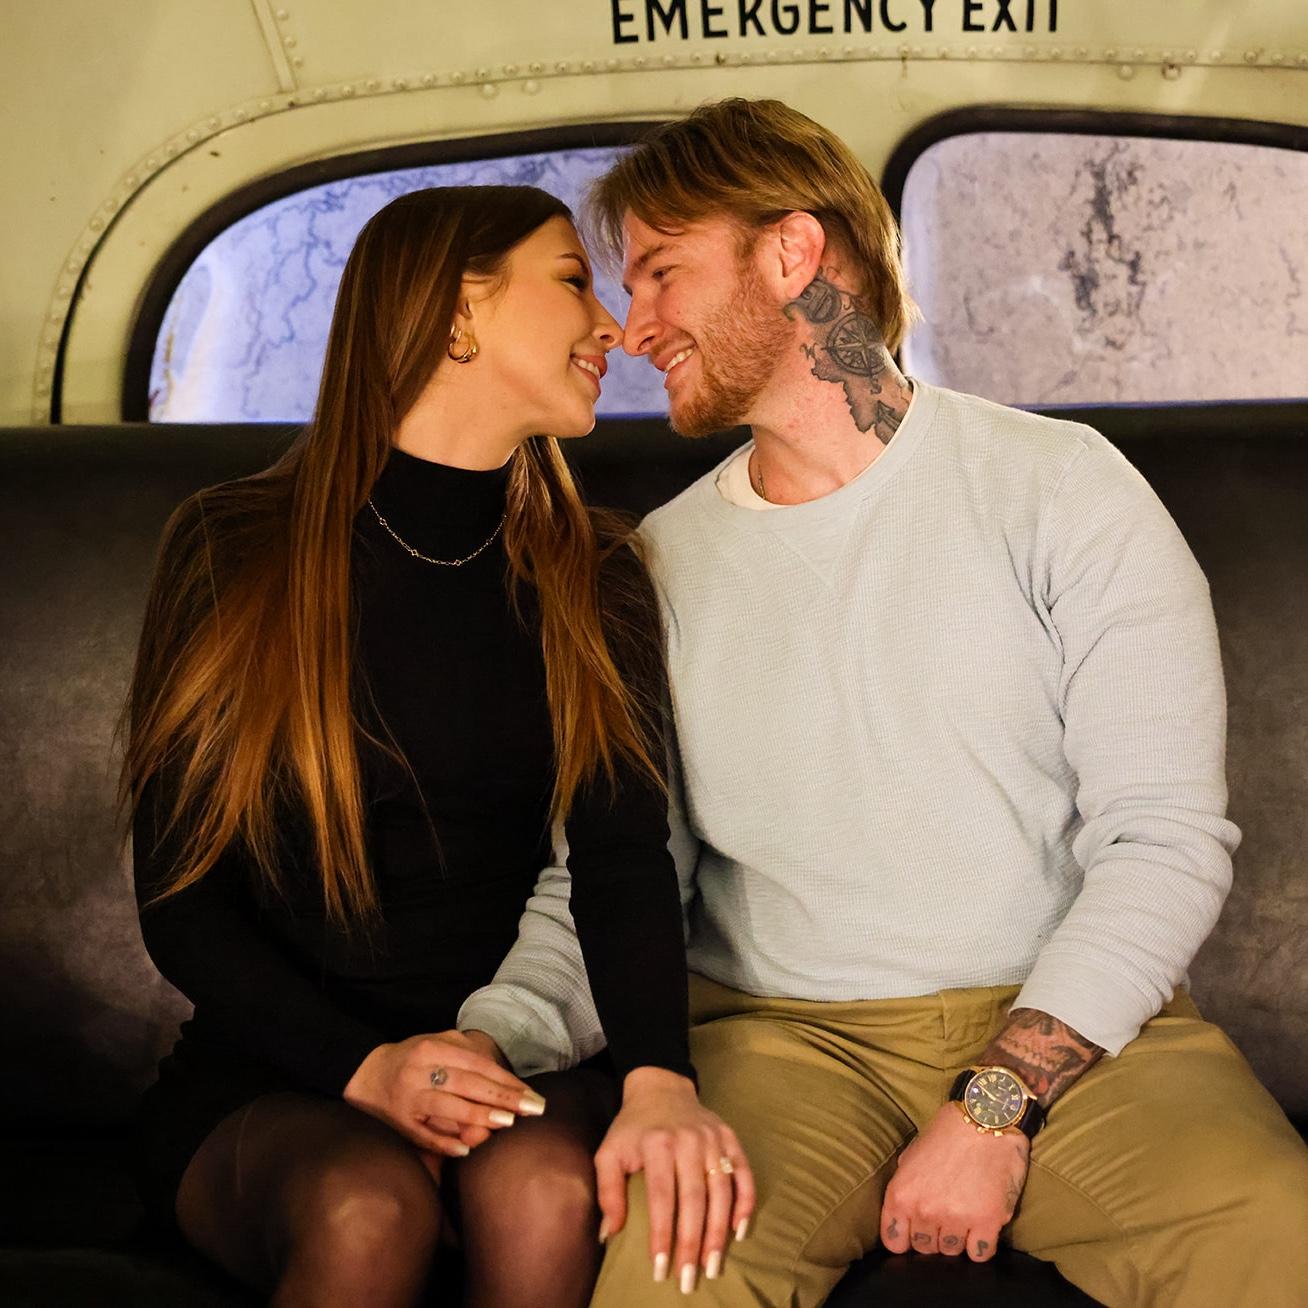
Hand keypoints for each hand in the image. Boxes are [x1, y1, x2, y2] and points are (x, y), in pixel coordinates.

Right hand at [343, 1029, 544, 1158]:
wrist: (365, 1075)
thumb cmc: (413, 1060)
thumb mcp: (437, 1044)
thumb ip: (467, 1055)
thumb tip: (502, 1077)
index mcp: (433, 1048)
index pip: (478, 1065)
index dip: (507, 1080)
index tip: (531, 1095)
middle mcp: (420, 1071)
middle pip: (467, 1084)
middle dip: (502, 1097)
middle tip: (532, 1109)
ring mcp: (408, 1098)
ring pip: (447, 1107)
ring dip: (479, 1116)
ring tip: (507, 1123)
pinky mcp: (398, 1123)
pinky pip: (424, 1135)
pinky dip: (445, 1143)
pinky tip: (466, 1151)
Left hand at [594, 1067, 755, 1292]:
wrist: (661, 1087)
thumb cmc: (632, 1128)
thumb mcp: (609, 1152)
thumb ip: (608, 1191)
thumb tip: (609, 1233)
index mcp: (657, 1143)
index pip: (661, 1197)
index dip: (662, 1234)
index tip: (660, 1268)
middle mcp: (688, 1139)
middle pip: (694, 1198)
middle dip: (692, 1242)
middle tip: (689, 1278)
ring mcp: (713, 1138)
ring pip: (722, 1190)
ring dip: (719, 1231)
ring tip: (713, 1265)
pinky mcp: (729, 1136)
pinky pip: (743, 1172)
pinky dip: (745, 1202)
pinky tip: (739, 1231)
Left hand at [880, 1103, 1029, 1261]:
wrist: (986, 1119)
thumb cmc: (947, 1132)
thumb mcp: (911, 1155)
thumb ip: (905, 1187)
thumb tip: (903, 1214)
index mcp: (902, 1194)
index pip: (894, 1242)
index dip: (905, 1238)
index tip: (915, 1231)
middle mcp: (925, 1210)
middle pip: (924, 1248)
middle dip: (933, 1235)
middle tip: (945, 1215)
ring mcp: (956, 1219)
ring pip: (951, 1252)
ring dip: (957, 1239)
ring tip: (964, 1216)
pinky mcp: (987, 1222)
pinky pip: (979, 1254)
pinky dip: (981, 1245)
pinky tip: (982, 1227)